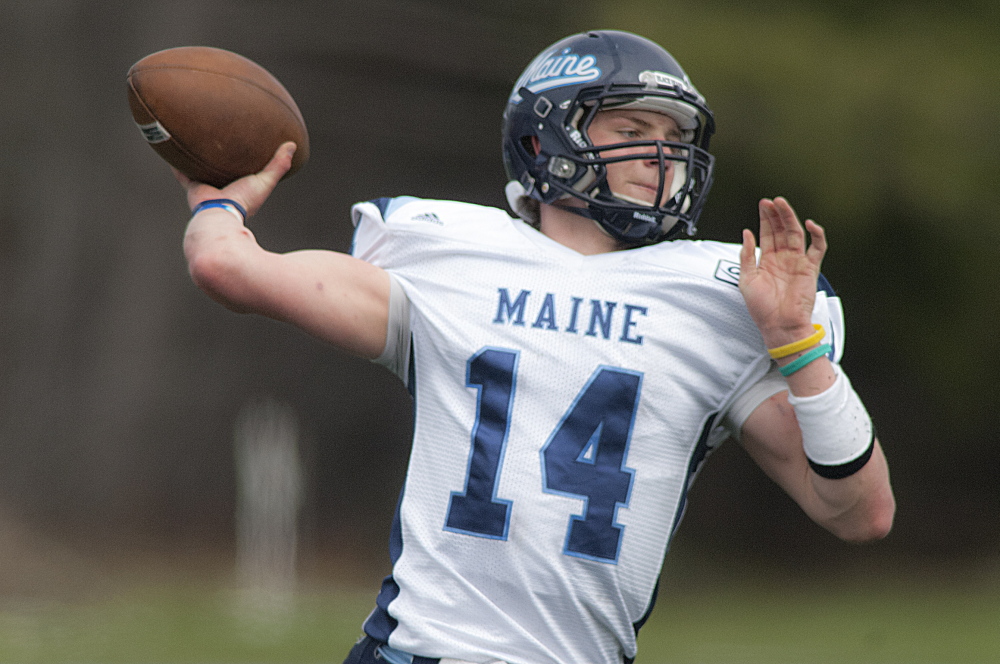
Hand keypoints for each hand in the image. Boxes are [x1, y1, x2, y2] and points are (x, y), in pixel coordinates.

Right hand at [173, 141, 296, 218]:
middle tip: (218, 137)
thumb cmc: (244, 201)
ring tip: (194, 138)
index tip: (245, 145)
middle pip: (220, 169)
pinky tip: (172, 148)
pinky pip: (182, 172)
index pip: (242, 171)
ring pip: (201, 169)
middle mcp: (222, 187)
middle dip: (219, 157)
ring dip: (198, 157)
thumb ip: (278, 165)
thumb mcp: (265, 181)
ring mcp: (207, 187)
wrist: (220, 213)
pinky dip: (177, 163)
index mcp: (239, 187)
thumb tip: (292, 144)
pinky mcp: (193, 186)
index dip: (244, 160)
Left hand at [739, 197, 826, 346]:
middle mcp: (783, 259)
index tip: (763, 204)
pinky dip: (817, 235)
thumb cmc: (762, 309)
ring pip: (796, 233)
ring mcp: (797, 262)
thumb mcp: (746, 279)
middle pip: (781, 229)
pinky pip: (817, 248)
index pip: (767, 233)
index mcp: (767, 261)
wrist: (779, 326)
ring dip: (790, 218)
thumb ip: (746, 256)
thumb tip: (746, 233)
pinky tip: (810, 224)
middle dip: (776, 214)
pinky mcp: (810, 268)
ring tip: (782, 204)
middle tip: (772, 201)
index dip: (765, 218)